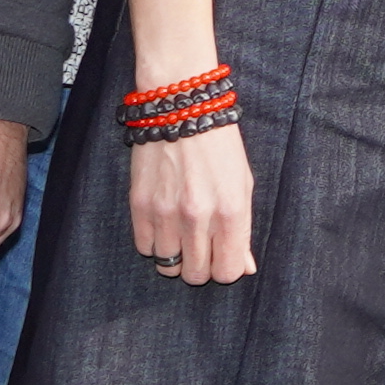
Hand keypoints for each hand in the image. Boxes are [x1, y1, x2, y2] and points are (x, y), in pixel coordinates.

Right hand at [130, 120, 255, 283]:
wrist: (180, 108)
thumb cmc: (218, 145)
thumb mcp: (243, 185)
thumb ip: (242, 230)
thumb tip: (244, 267)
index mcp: (231, 212)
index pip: (228, 271)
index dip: (227, 269)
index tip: (223, 257)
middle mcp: (198, 217)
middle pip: (197, 275)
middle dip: (202, 267)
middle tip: (202, 248)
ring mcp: (166, 212)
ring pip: (168, 267)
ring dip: (176, 257)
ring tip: (181, 236)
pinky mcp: (139, 204)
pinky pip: (144, 248)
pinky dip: (154, 243)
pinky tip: (163, 225)